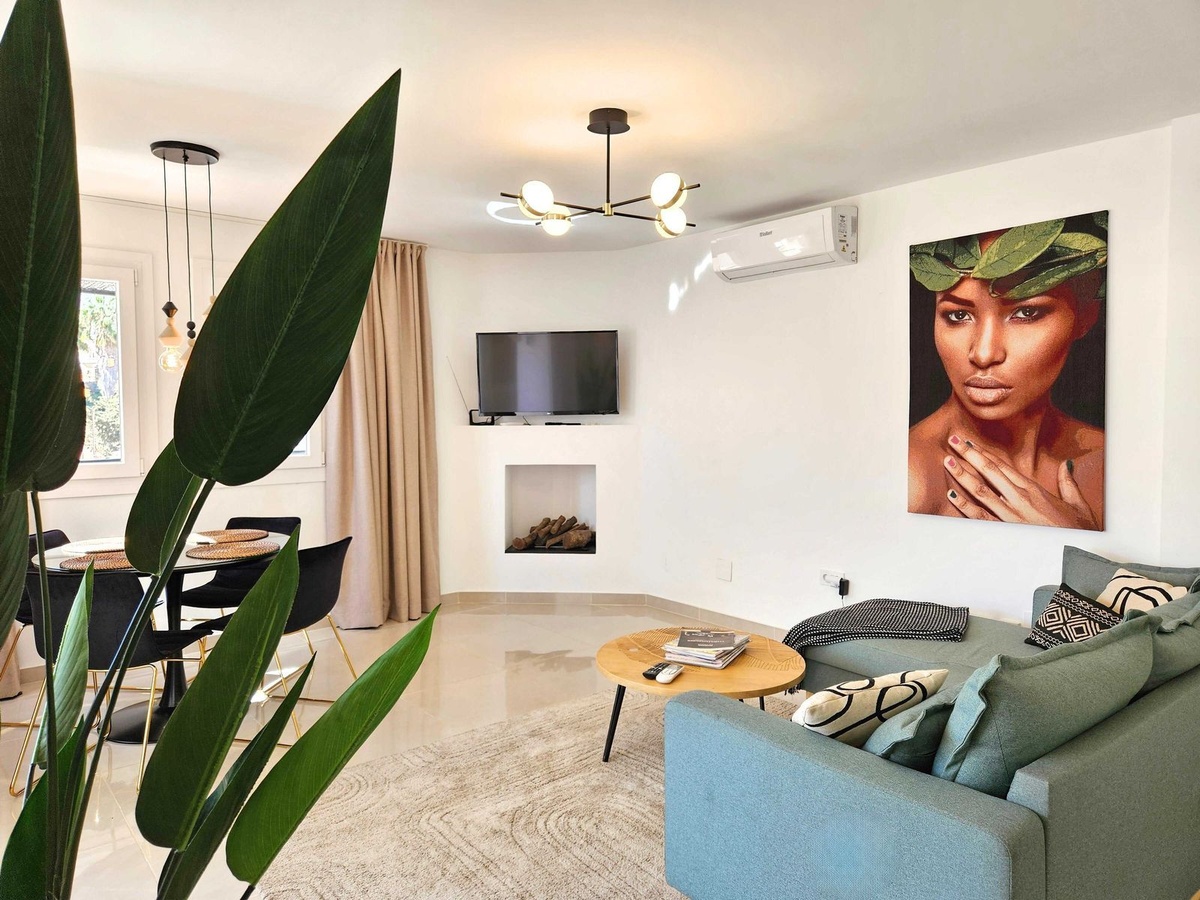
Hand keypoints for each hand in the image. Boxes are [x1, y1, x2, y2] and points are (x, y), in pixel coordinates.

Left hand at [942, 435, 1099, 529]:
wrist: (1079, 551)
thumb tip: (1066, 465)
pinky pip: (981, 517)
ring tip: (948, 462)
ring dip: (963, 476)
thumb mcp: (1077, 504)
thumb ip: (1068, 483)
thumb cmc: (1078, 530)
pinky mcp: (1006, 531)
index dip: (985, 453)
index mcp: (1034, 490)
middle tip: (953, 441)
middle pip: (990, 472)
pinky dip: (965, 507)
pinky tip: (952, 496)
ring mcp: (1011, 515)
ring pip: (982, 491)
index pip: (1003, 467)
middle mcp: (1020, 499)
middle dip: (970, 455)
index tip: (970, 443)